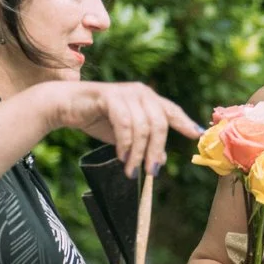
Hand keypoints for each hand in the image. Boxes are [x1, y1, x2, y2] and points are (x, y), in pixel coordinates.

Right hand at [64, 81, 203, 178]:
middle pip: (160, 124)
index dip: (185, 123)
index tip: (197, 134)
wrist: (66, 106)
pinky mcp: (109, 96)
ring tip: (130, 169)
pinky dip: (125, 143)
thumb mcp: (126, 134)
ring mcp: (126, 92)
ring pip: (142, 127)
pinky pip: (124, 124)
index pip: (172, 111)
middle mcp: (141, 93)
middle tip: (150, 172)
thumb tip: (160, 160)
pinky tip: (121, 155)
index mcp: (149, 98)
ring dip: (137, 153)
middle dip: (155, 151)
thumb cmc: (98, 118)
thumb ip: (144, 142)